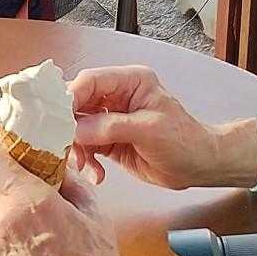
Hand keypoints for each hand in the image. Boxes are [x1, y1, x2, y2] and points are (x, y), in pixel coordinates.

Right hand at [68, 66, 256, 189]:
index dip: (71, 96)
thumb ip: (111, 127)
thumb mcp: (149, 129)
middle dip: (69, 127)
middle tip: (65, 145)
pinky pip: (86, 148)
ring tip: (85, 165)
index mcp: (130, 82)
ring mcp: (111, 120)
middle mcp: (117, 97)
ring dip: (77, 149)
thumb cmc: (184, 140)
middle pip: (78, 104)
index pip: (91, 81)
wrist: (199, 166)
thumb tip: (75, 130)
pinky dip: (86, 162)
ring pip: (78, 129)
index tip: (58, 117)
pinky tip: (96, 174)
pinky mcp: (109, 141)